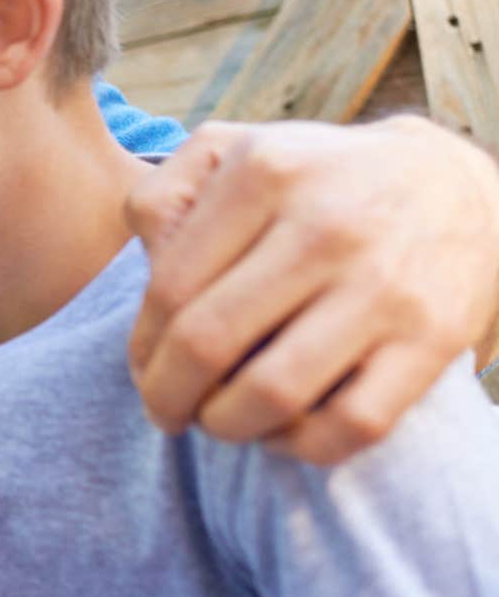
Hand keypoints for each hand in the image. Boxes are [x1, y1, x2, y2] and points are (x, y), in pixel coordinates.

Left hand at [124, 116, 498, 465]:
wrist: (453, 185)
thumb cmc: (314, 181)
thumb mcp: (234, 150)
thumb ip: (166, 191)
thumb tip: (145, 257)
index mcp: (264, 175)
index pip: (171, 287)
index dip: (143, 346)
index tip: (143, 367)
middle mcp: (323, 228)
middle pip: (208, 343)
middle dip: (167, 394)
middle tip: (165, 410)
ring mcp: (381, 287)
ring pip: (271, 393)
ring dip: (226, 426)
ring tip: (217, 421)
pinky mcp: (431, 339)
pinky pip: (351, 423)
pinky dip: (301, 446)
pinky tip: (283, 431)